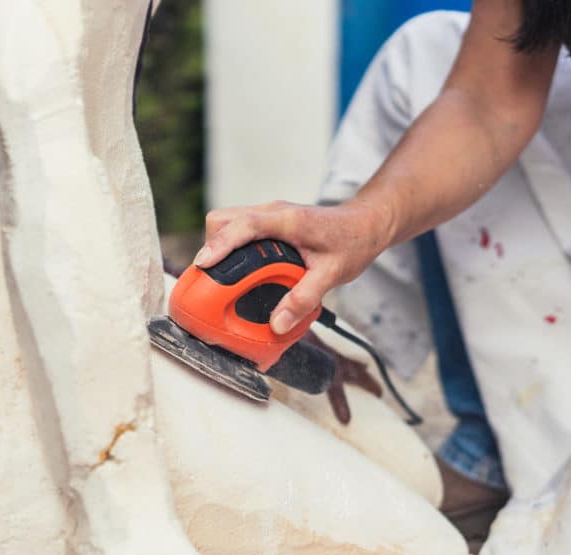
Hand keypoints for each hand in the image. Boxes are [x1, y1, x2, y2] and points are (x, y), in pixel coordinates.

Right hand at [194, 199, 394, 334]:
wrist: (367, 223)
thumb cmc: (353, 241)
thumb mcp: (333, 275)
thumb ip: (304, 299)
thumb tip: (277, 325)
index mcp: (288, 220)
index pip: (243, 226)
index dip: (220, 245)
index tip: (203, 265)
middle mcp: (273, 213)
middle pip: (224, 220)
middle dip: (212, 248)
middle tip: (211, 281)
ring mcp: (269, 215)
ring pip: (228, 223)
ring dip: (220, 248)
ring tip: (223, 280)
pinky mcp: (269, 223)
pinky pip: (239, 230)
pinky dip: (232, 249)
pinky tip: (242, 273)